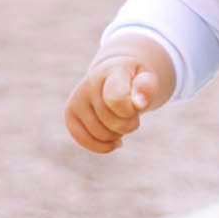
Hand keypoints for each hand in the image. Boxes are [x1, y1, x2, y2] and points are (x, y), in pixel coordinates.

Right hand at [64, 39, 173, 153]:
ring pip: (100, 134)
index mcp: (111, 71)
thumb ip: (147, 88)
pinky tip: (115, 141)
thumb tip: (139, 103)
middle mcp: (89, 83)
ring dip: (117, 135)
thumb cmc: (135, 80)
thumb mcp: (148, 79)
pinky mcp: (70, 114)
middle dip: (129, 125)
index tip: (140, 107)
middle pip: (112, 122)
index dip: (130, 112)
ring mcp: (77, 99)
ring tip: (121, 121)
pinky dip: (103, 146)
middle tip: (133, 115)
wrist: (114, 75)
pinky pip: (85, 141)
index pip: (116, 100)